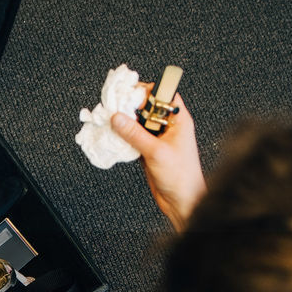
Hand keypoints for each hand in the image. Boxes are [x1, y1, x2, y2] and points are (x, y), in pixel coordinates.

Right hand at [111, 90, 205, 230]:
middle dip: (130, 105)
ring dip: (124, 121)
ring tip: (109, 120)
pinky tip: (112, 135)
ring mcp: (157, 138)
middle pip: (147, 106)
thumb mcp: (156, 152)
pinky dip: (123, 135)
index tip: (127, 92)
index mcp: (178, 120)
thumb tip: (117, 117)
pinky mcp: (148, 149)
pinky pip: (133, 136)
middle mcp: (168, 126)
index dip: (146, 90)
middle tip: (112, 106)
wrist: (182, 201)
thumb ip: (135, 134)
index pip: (163, 94)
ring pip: (138, 122)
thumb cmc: (180, 176)